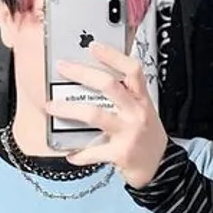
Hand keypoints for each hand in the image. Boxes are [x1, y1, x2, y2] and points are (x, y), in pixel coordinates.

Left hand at [44, 43, 167, 188]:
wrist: (160, 166)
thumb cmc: (146, 137)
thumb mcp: (142, 111)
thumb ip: (125, 97)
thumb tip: (93, 79)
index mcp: (141, 100)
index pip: (132, 70)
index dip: (113, 56)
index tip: (93, 46)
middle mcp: (136, 113)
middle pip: (109, 85)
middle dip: (82, 73)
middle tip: (63, 67)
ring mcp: (128, 133)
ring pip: (95, 114)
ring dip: (69, 109)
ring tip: (52, 107)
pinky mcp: (120, 153)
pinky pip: (93, 151)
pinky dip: (78, 153)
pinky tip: (71, 153)